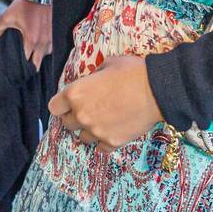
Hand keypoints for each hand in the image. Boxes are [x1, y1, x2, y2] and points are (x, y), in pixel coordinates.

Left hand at [0, 0, 51, 69]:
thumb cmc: (24, 5)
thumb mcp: (6, 17)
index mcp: (31, 40)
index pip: (26, 62)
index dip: (19, 66)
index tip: (14, 68)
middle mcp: (43, 41)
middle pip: (37, 64)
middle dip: (29, 67)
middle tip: (22, 68)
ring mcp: (50, 38)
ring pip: (45, 56)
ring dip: (37, 59)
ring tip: (29, 59)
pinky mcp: (54, 33)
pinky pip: (50, 48)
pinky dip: (44, 51)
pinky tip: (37, 49)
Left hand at [49, 54, 164, 151]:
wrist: (158, 90)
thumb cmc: (132, 72)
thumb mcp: (107, 64)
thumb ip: (93, 77)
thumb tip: (91, 82)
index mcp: (75, 93)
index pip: (54, 107)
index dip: (61, 105)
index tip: (69, 104)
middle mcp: (81, 115)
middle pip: (67, 124)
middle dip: (75, 117)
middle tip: (90, 110)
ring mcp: (96, 131)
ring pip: (83, 137)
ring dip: (90, 130)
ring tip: (104, 121)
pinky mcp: (111, 142)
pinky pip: (101, 147)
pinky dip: (105, 141)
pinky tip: (114, 130)